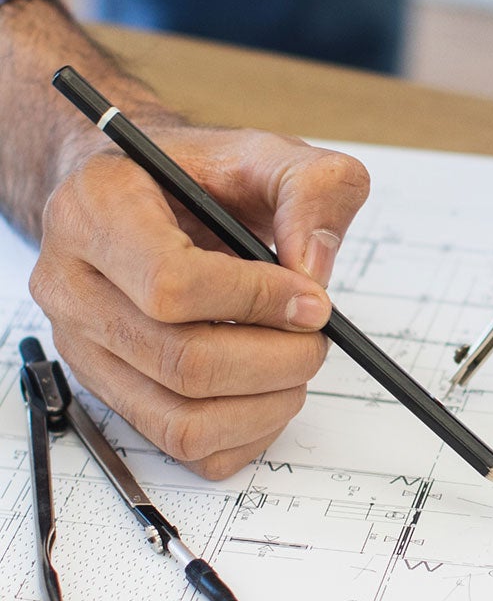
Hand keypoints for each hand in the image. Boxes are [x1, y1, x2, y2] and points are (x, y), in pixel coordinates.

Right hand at [30, 123, 368, 478]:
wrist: (143, 196)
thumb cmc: (198, 177)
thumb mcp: (266, 153)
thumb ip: (311, 189)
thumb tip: (313, 272)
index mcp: (95, 210)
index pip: (170, 284)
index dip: (257, 301)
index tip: (312, 299)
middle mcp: (71, 285)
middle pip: (182, 362)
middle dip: (275, 358)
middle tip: (315, 335)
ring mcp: (83, 348)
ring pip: (181, 420)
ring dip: (266, 403)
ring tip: (294, 361)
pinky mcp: (108, 392)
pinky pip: (182, 446)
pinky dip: (245, 432)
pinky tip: (266, 388)